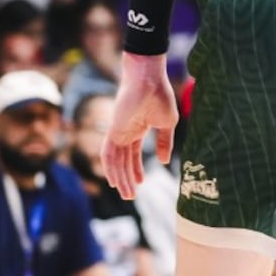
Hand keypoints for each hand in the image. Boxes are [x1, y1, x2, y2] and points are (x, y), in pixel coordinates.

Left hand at [104, 54, 178, 198]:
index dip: (136, 169)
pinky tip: (113, 181)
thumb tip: (163, 161)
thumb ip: (165, 142)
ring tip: (126, 194)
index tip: (140, 183)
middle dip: (127, 179)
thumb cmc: (160, 96)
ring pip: (115, 161)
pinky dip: (109, 168)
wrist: (149, 79)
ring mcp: (118, 131)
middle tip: (130, 196)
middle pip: (123, 161)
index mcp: (138, 129)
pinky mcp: (113, 130)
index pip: (133, 154)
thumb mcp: (167, 123)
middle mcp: (125, 132)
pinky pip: (108, 153)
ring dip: (120, 179)